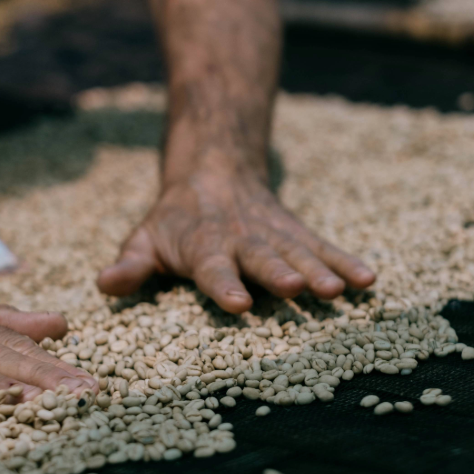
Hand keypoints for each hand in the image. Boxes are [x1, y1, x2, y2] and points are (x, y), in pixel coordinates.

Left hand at [98, 167, 374, 311]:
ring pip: (300, 253)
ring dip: (321, 271)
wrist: (216, 168)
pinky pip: (325, 250)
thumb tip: (105, 285)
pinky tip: (368, 281)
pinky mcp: (299, 235)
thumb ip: (130, 265)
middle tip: (299, 289)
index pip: (214, 267)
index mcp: (204, 245)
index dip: (225, 285)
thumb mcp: (145, 238)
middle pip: (264, 259)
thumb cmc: (175, 221)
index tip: (239, 304)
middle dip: (281, 274)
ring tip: (340, 290)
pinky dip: (346, 263)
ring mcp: (276, 236)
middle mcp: (245, 240)